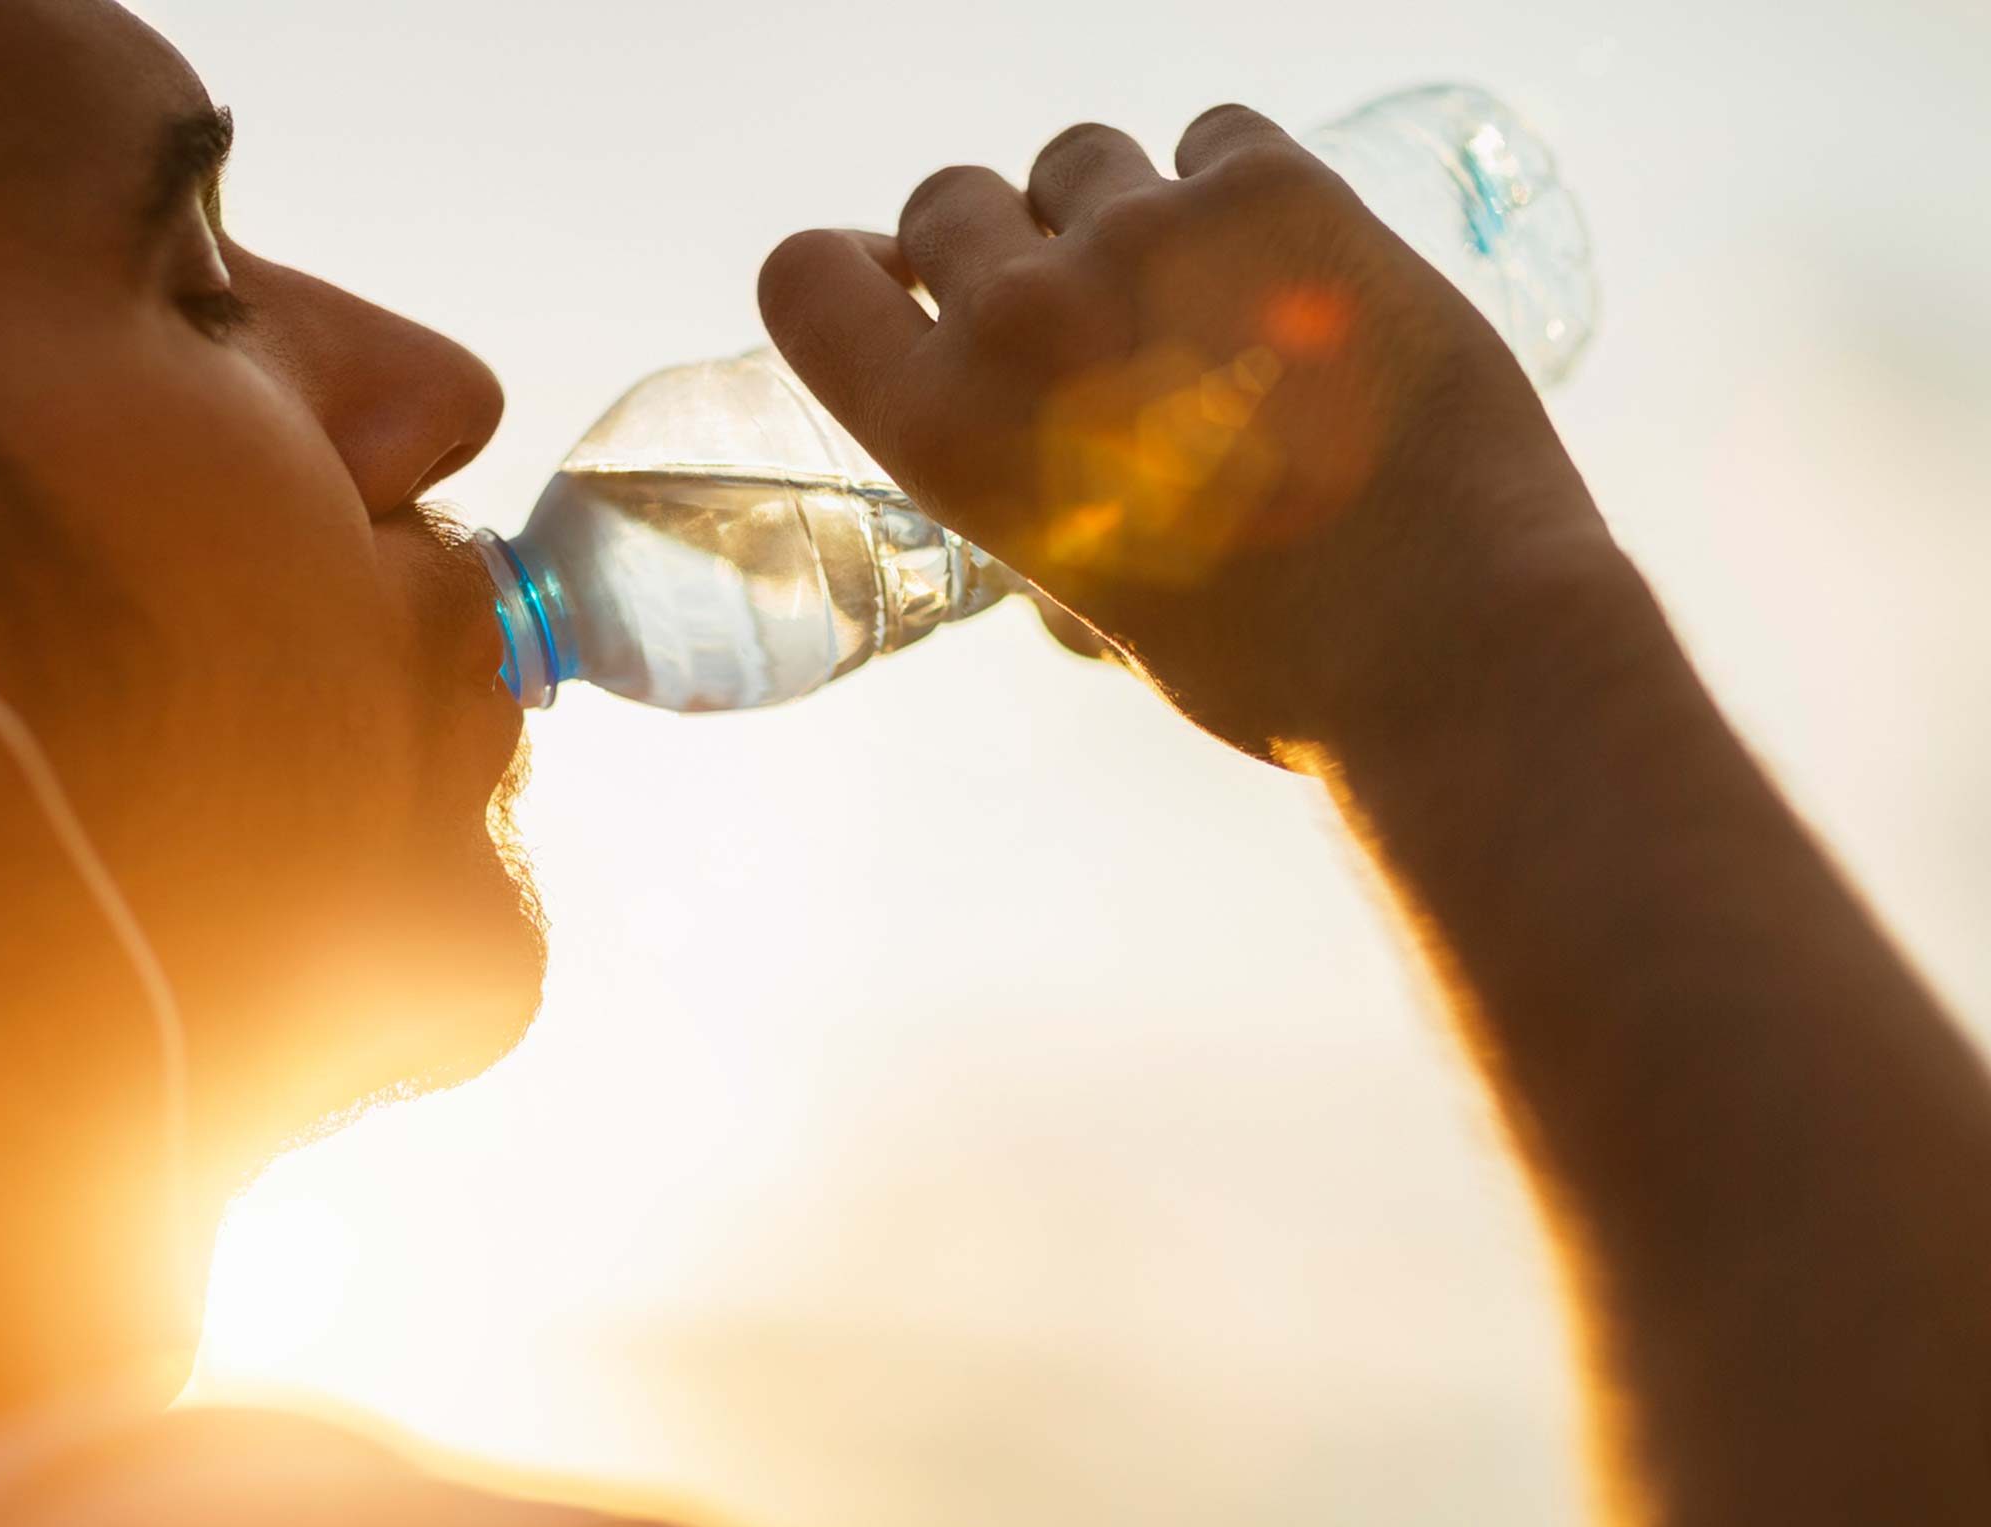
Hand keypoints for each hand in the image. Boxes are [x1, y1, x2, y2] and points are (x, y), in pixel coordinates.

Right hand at [759, 106, 1621, 757]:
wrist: (1448, 642)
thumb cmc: (1267, 661)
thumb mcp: (1085, 595)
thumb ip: (1030, 495)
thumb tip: (1046, 449)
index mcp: (943, 434)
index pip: (807, 279)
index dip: (856, 273)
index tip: (904, 286)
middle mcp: (1020, 318)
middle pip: (950, 199)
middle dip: (1006, 248)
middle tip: (1093, 323)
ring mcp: (1147, 238)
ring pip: (1081, 157)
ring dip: (1122, 213)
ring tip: (1207, 304)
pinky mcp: (1278, 191)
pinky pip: (1212, 136)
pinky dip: (1236, 189)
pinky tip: (1289, 272)